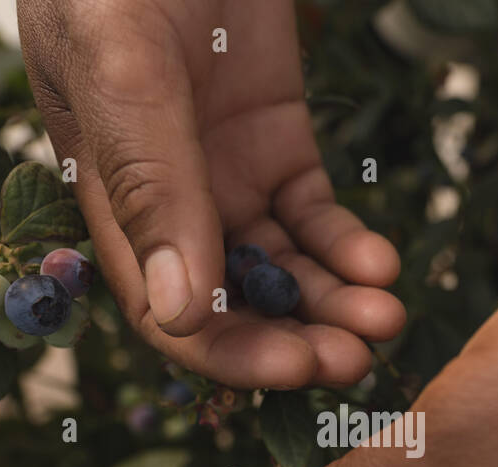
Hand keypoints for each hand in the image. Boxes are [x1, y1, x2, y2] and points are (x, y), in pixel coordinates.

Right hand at [17, 0, 403, 387]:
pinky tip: (379, 263)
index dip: (232, 352)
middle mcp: (169, 200)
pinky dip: (347, 244)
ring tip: (386, 318)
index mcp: (111, 196)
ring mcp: (225, 171)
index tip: (300, 369)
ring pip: (282, 266)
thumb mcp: (124, 67)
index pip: (166, 309)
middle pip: (234, 302)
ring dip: (333, 301)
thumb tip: (178, 315)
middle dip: (296, 337)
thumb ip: (149, 185)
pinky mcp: (275, 137)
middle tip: (358, 357)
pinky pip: (313, 211)